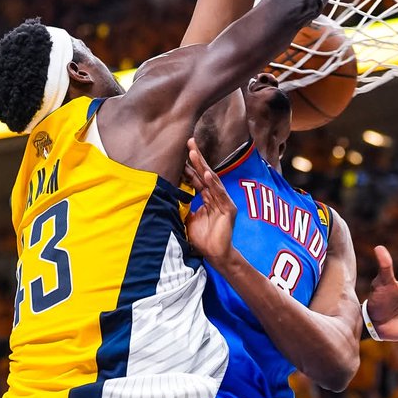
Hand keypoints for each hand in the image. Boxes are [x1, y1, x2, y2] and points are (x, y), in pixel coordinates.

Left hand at [184, 138, 237, 267]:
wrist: (215, 255)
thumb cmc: (202, 239)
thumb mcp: (188, 220)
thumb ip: (183, 207)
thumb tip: (168, 198)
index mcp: (207, 199)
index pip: (197, 179)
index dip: (190, 166)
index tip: (181, 153)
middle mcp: (216, 197)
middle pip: (205, 174)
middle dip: (197, 158)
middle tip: (189, 142)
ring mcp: (224, 202)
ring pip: (212, 180)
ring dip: (203, 166)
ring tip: (194, 154)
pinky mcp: (229, 209)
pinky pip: (220, 194)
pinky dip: (213, 184)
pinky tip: (206, 174)